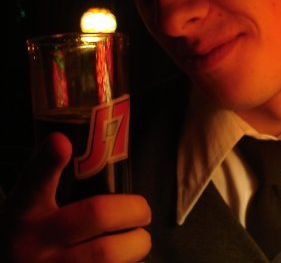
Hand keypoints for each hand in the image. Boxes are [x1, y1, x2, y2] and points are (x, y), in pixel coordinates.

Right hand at [0, 133, 150, 261]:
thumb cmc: (32, 239)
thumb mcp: (31, 210)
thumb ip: (55, 184)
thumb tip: (81, 148)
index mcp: (24, 213)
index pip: (34, 183)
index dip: (48, 162)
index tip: (62, 142)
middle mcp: (33, 242)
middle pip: (96, 214)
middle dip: (134, 210)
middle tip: (142, 212)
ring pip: (108, 254)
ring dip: (137, 245)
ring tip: (138, 240)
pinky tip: (126, 260)